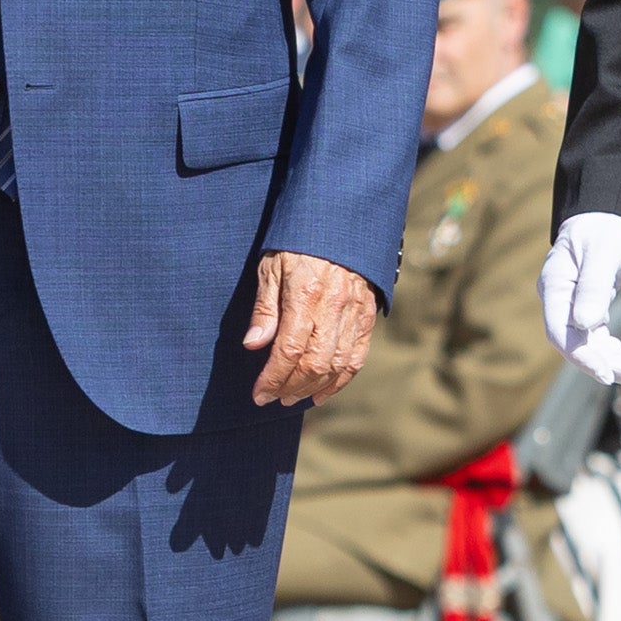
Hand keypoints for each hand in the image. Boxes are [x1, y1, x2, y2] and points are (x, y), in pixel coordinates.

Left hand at [245, 252, 379, 408]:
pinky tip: (322, 393)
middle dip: (291, 387)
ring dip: (313, 388)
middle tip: (274, 398)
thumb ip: (264, 308)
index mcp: (305, 293)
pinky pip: (356, 357)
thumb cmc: (298, 243)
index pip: (288, 349)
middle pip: (313, 363)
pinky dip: (340, 381)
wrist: (339, 221)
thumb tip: (253, 345)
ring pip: (336, 365)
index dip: (272, 378)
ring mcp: (354, 312)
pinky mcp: (367, 316)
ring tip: (293, 398)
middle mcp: (333, 307)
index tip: (259, 394)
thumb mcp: (271, 267)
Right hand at [539, 211, 620, 390]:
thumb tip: (586, 323)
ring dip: (617, 363)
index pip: (560, 332)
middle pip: (578, 345)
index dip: (581, 357)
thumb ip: (593, 286)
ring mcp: (574, 308)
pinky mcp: (590, 312)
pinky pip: (601, 340)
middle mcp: (560, 301)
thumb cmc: (605, 226)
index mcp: (554, 285)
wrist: (612, 214)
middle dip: (609, 364)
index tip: (606, 373)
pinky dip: (619, 353)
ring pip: (592, 347)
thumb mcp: (602, 252)